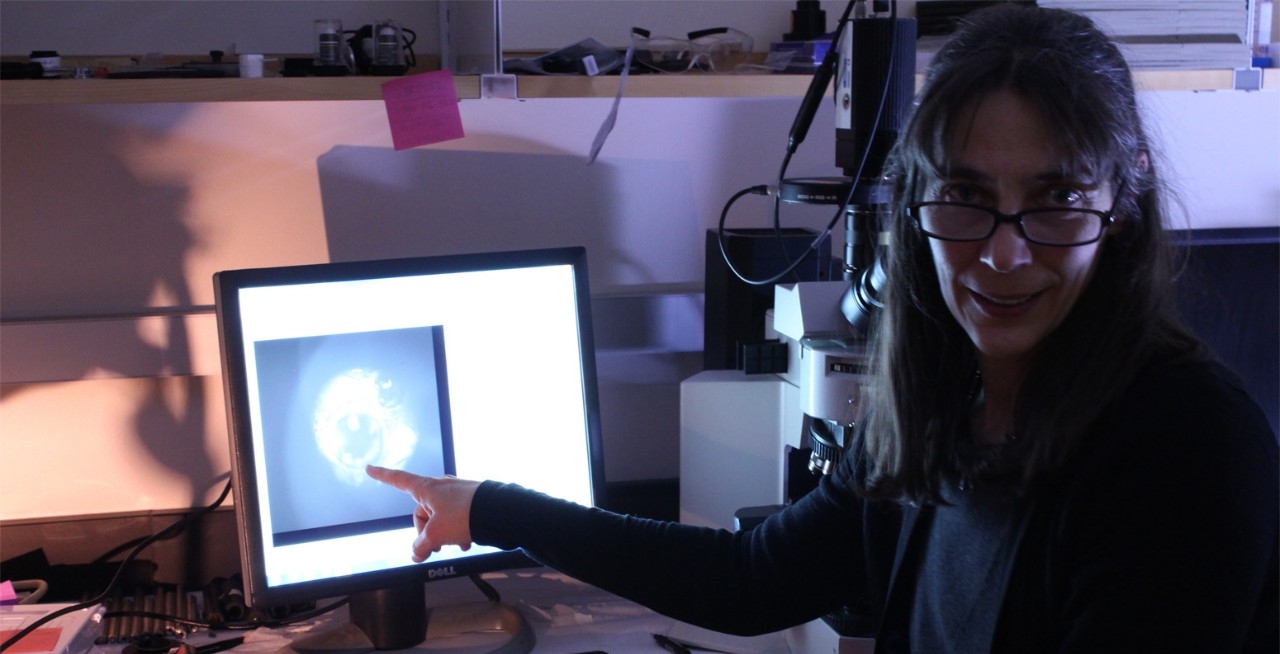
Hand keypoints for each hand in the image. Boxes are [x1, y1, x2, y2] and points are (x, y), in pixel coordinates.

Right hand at [365, 465, 480, 562]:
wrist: (499, 512)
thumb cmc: (465, 515)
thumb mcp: (436, 534)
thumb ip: (421, 545)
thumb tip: (417, 553)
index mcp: (427, 488)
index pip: (398, 480)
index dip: (382, 475)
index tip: (369, 468)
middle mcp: (441, 487)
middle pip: (421, 512)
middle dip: (427, 533)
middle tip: (435, 547)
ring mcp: (457, 494)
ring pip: (440, 519)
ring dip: (445, 535)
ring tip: (457, 543)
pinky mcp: (471, 501)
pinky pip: (457, 519)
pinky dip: (458, 532)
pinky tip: (467, 542)